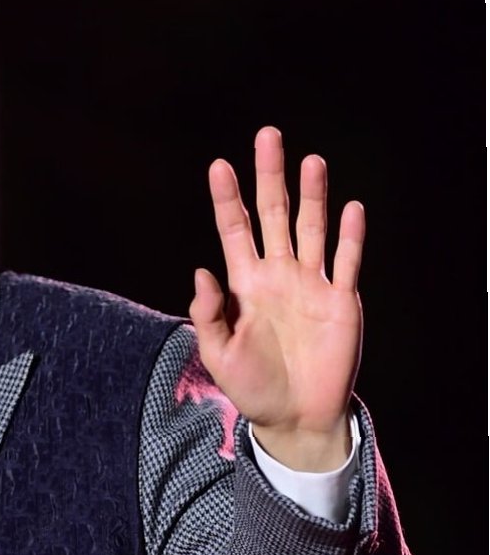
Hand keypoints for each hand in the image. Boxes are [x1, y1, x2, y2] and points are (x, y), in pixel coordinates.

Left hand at [189, 126, 361, 470]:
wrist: (295, 418)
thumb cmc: (251, 386)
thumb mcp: (217, 354)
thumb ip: (208, 314)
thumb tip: (202, 271)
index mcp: (244, 284)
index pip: (233, 229)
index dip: (227, 198)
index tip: (219, 165)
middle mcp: (277, 274)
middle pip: (273, 214)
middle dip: (270, 177)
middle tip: (268, 136)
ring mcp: (311, 284)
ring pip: (312, 228)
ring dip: (313, 195)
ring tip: (311, 161)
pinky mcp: (340, 302)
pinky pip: (345, 263)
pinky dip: (349, 237)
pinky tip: (351, 208)